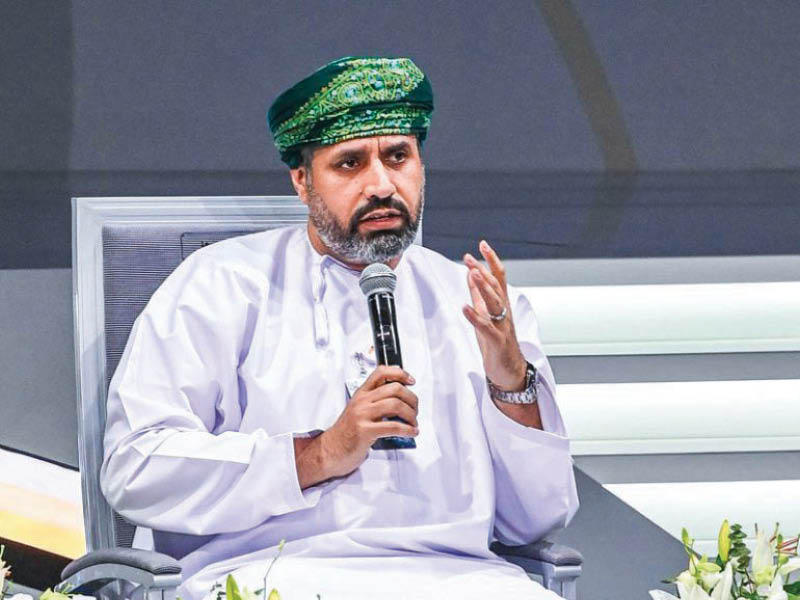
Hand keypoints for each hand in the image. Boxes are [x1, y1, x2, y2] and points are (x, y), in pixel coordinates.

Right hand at [305, 365, 418, 482]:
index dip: (400, 373)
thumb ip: (375, 401)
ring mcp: (362, 415)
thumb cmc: (347, 432)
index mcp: (361, 393)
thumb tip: (400, 398)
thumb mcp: (359, 410)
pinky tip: (411, 432)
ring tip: (413, 423)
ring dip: (411, 414)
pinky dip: (408, 429)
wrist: (330, 451)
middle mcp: (362, 401)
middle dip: (411, 398)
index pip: (381, 373)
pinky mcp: (365, 431)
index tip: (411, 381)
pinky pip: (393, 426)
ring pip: (395, 405)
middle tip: (415, 409)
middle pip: (394, 389)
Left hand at [462, 240, 526, 390]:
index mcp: (502, 305)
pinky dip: (475, 317)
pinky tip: (465, 307)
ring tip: (471, 273)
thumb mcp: (486, 315)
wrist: (510, 372)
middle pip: (496, 287)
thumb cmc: (498, 344)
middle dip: (483, 271)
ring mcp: (502, 327)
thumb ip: (478, 295)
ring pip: (495, 303)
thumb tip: (470, 274)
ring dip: (483, 287)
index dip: (492, 261)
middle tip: (470, 257)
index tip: (483, 244)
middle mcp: (504, 313)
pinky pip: (486, 328)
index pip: (499, 278)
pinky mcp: (497, 342)